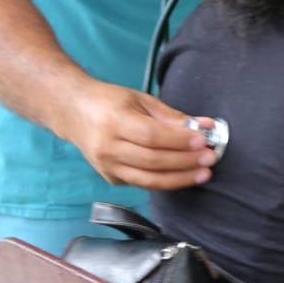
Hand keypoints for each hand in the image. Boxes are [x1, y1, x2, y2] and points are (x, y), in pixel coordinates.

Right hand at [60, 79, 218, 189]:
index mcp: (115, 122)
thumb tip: (204, 126)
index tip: (203, 140)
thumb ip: (172, 116)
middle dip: (185, 161)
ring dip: (180, 178)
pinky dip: (165, 181)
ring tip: (203, 173)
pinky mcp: (111, 178)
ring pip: (148, 179)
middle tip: (210, 158)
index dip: (179, 140)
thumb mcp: (141, 99)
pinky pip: (142, 183)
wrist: (73, 112)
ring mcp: (107, 166)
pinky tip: (183, 176)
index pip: (152, 136)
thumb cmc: (110, 102)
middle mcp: (108, 148)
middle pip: (152, 161)